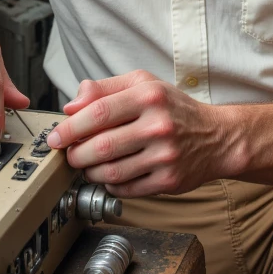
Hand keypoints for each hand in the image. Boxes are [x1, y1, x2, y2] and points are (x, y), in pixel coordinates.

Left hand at [47, 70, 230, 197]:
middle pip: (100, 146)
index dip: (69, 128)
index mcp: (149, 96)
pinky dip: (110, 185)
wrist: (217, 137)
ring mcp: (165, 156)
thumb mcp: (144, 85)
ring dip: (90, 172)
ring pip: (111, 172)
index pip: (98, 113)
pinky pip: (126, 189)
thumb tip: (71, 106)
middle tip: (69, 155)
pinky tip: (110, 176)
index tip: (54, 137)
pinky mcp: (169, 181)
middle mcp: (158, 126)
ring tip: (87, 166)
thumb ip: (105, 89)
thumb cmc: (174, 109)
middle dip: (75, 154)